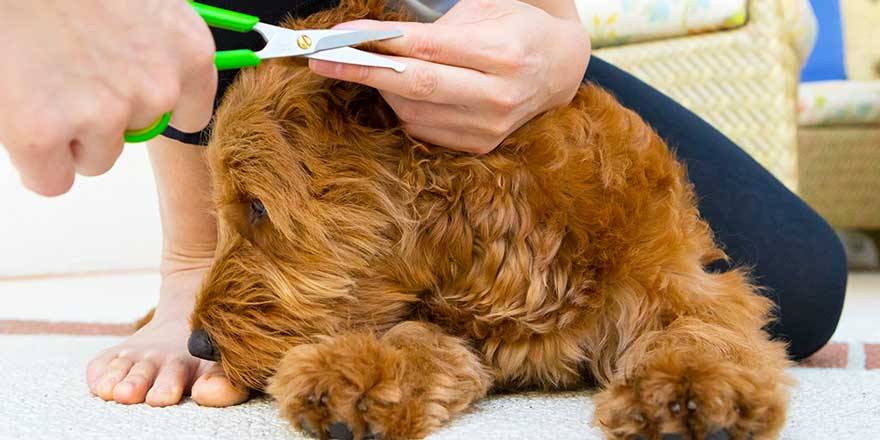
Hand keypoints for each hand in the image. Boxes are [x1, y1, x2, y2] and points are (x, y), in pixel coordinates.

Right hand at [0, 0, 216, 195]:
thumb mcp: (138, 2)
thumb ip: (154, 47)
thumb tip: (151, 85)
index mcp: (189, 51)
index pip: (190, 114)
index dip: (147, 107)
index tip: (122, 93)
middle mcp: (158, 88)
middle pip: (137, 135)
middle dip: (103, 115)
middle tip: (66, 69)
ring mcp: (104, 113)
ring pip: (96, 159)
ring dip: (69, 135)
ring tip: (42, 77)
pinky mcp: (44, 133)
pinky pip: (52, 180)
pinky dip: (34, 161)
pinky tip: (21, 112)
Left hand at [309, 0, 590, 153]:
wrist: (558, 68)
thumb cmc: (515, 28)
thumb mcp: (485, 9)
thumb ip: (434, 27)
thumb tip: (376, 40)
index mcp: (504, 53)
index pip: (426, 47)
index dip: (377, 41)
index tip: (338, 36)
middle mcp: (500, 95)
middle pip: (415, 86)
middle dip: (361, 71)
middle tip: (321, 61)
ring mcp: (491, 127)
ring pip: (413, 110)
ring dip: (380, 87)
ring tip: (363, 66)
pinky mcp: (481, 145)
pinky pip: (423, 128)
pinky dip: (400, 106)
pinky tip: (397, 88)